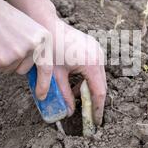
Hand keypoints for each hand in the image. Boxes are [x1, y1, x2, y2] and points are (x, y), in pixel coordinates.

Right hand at [0, 0, 52, 99]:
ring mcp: (18, 54)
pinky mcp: (1, 60)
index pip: (46, 66)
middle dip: (11, 63)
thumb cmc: (0, 15)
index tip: (42, 95)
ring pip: (7, 71)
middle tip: (1, 45)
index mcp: (43, 38)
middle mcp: (34, 47)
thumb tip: (32, 67)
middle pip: (22, 70)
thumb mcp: (26, 27)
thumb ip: (32, 45)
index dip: (44, 83)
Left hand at [6, 0, 106, 124]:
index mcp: (91, 63)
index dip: (97, 109)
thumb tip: (68, 113)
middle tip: (89, 116)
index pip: (99, 92)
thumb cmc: (49, 48)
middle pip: (101, 85)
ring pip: (99, 77)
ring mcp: (97, 50)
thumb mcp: (55, 75)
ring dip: (90, 89)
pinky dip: (88, 79)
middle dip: (95, 101)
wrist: (46, 24)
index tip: (96, 122)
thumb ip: (63, 95)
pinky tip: (77, 85)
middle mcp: (98, 56)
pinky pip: (95, 69)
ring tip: (80, 100)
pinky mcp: (93, 47)